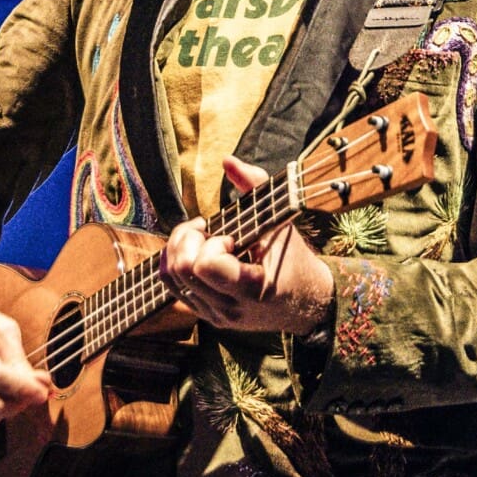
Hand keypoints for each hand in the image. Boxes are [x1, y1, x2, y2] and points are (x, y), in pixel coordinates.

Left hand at [161, 158, 334, 335]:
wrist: (305, 302)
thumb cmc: (293, 259)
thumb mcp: (281, 221)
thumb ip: (255, 186)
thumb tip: (227, 160)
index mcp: (253, 288)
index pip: (205, 265)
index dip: (212, 244)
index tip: (231, 237)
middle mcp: (230, 308)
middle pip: (182, 269)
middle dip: (188, 240)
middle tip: (208, 231)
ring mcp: (216, 316)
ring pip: (171, 277)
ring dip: (180, 248)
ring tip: (202, 238)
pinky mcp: (206, 315)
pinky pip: (173, 286)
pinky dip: (176, 261)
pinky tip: (196, 250)